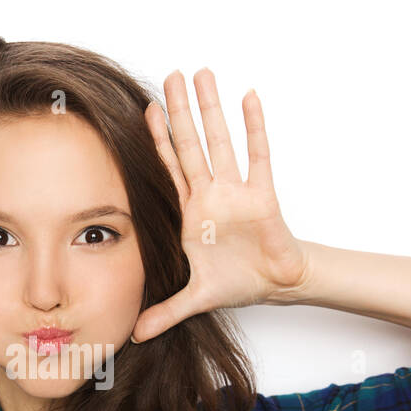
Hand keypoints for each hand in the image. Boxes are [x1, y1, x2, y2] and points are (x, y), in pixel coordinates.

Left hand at [132, 68, 310, 343]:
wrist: (276, 286)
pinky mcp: (262, 195)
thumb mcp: (195, 298)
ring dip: (212, 109)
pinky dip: (255, 127)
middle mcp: (211, 195)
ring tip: (204, 74)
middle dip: (181, 110)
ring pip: (221, 142)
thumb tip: (134, 335)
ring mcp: (236, 191)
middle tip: (171, 75)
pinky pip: (258, 155)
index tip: (144, 110)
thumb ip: (164, 312)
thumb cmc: (238, 281)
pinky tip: (249, 97)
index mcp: (192, 213)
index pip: (170, 169)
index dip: (158, 141)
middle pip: (192, 144)